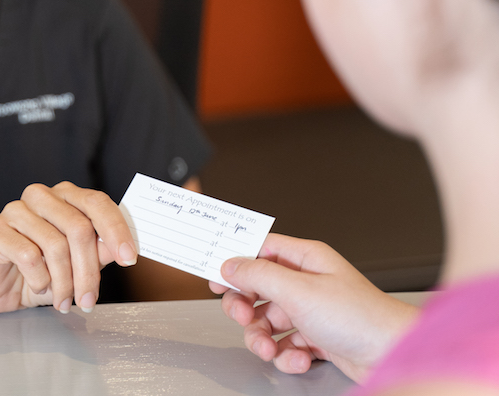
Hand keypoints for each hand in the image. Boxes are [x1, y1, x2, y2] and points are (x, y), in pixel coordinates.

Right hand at [0, 182, 137, 314]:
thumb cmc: (39, 273)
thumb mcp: (76, 264)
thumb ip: (98, 250)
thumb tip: (122, 248)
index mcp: (64, 196)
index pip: (97, 202)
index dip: (116, 229)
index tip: (129, 259)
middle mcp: (41, 196)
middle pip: (78, 227)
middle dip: (88, 271)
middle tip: (88, 300)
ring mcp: (15, 209)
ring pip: (55, 244)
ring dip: (64, 282)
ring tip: (63, 301)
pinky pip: (28, 255)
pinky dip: (39, 280)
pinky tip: (38, 287)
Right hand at [209, 233, 417, 382]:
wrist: (392, 355)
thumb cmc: (359, 316)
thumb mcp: (298, 290)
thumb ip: (259, 275)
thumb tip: (230, 264)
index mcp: (305, 258)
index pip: (260, 249)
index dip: (236, 262)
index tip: (216, 278)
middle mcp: (307, 281)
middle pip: (259, 288)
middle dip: (247, 307)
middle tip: (244, 318)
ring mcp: (312, 311)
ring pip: (269, 320)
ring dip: (263, 337)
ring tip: (269, 348)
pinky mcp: (318, 338)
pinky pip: (287, 344)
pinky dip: (287, 355)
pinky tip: (298, 359)